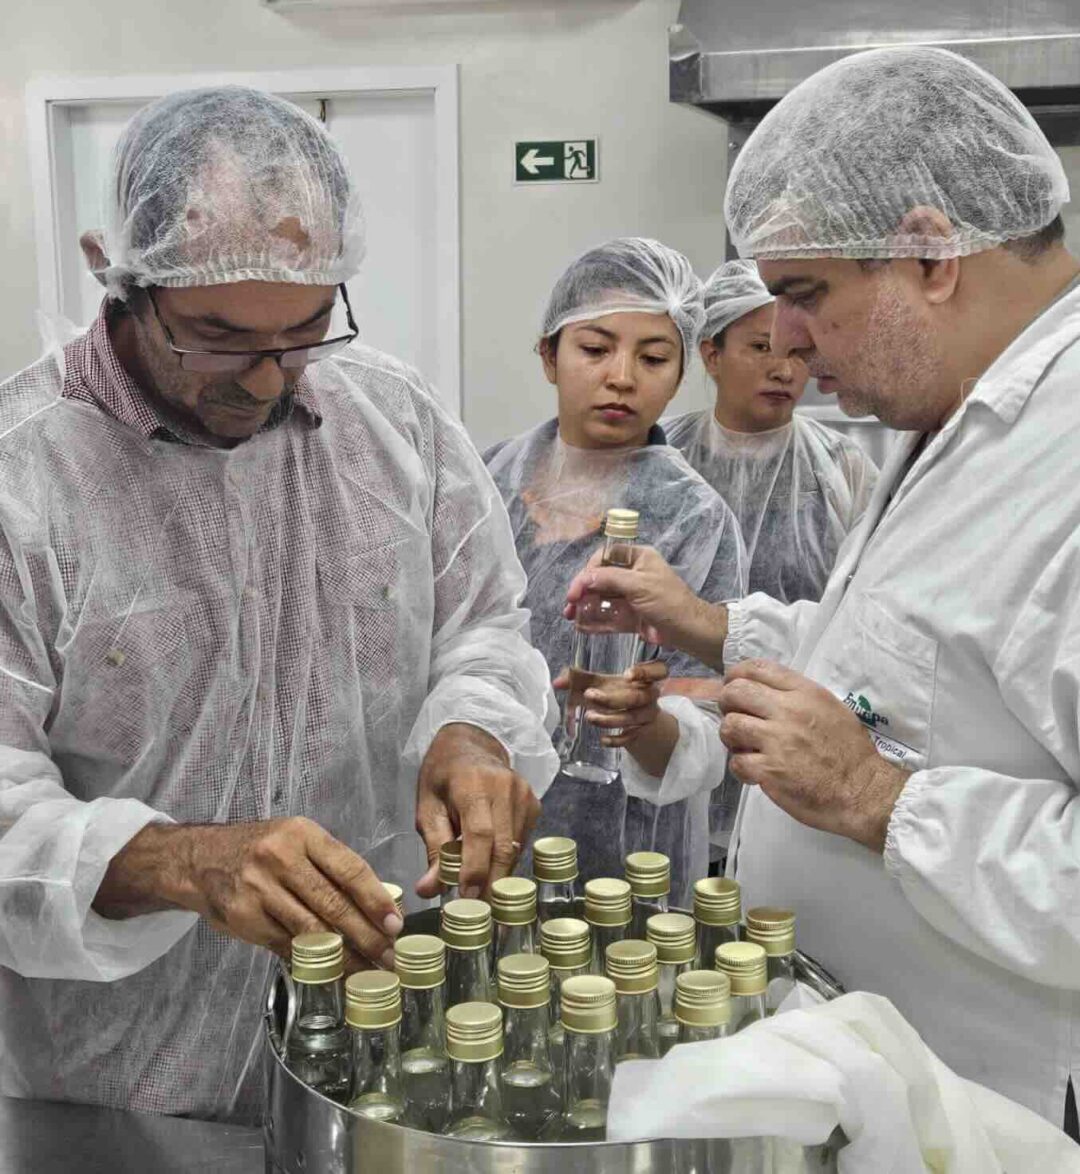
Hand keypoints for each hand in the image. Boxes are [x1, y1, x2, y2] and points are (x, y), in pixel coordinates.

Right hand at [94, 818, 402, 969]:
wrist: (199, 858)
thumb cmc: (261, 849)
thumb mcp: (296, 840)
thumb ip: (330, 867)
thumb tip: (378, 905)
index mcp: (303, 834)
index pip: (349, 869)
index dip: (375, 899)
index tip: (395, 924)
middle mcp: (281, 858)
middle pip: (333, 904)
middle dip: (366, 935)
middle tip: (389, 958)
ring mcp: (259, 890)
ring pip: (311, 930)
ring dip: (344, 956)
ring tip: (367, 971)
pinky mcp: (243, 918)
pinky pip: (286, 945)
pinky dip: (311, 962)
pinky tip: (331, 972)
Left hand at [415, 723, 539, 900]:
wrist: (471, 744)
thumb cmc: (443, 777)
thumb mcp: (427, 809)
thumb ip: (433, 849)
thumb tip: (429, 890)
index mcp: (473, 783)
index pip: (480, 833)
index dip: (475, 869)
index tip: (465, 898)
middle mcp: (505, 787)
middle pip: (503, 846)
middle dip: (490, 882)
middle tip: (475, 911)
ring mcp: (524, 794)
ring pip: (515, 848)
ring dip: (498, 874)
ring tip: (479, 893)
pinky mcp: (534, 803)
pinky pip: (522, 841)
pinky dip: (506, 859)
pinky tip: (491, 865)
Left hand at [554, 660, 668, 748]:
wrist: (635, 718)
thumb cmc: (617, 692)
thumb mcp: (601, 683)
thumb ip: (578, 679)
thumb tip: (556, 683)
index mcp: (645, 677)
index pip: (659, 670)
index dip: (646, 671)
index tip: (627, 674)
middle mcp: (650, 696)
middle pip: (636, 697)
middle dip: (611, 698)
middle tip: (589, 695)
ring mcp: (647, 715)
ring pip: (631, 719)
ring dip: (609, 719)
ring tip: (588, 717)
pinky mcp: (641, 732)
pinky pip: (630, 737)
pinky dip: (616, 740)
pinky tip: (603, 740)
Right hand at [563, 545, 727, 669]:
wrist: (688, 631)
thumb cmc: (667, 601)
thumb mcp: (638, 585)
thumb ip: (609, 579)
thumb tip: (583, 578)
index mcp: (638, 558)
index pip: (605, 557)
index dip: (588, 571)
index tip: (577, 588)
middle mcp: (633, 574)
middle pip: (601, 578)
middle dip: (583, 591)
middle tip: (569, 605)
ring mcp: (631, 596)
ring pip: (602, 598)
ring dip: (585, 606)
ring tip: (571, 616)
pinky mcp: (631, 615)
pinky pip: (609, 615)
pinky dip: (595, 620)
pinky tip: (581, 626)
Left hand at [718, 660, 908, 851]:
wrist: (863, 790)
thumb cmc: (849, 750)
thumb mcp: (829, 708)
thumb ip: (797, 696)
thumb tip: (763, 691)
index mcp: (805, 693)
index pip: (758, 668)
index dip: (737, 674)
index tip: (734, 685)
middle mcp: (788, 711)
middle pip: (736, 692)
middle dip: (727, 702)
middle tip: (735, 716)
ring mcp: (777, 741)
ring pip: (730, 725)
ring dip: (731, 736)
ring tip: (742, 745)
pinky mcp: (770, 770)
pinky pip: (737, 761)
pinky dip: (740, 767)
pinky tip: (752, 770)